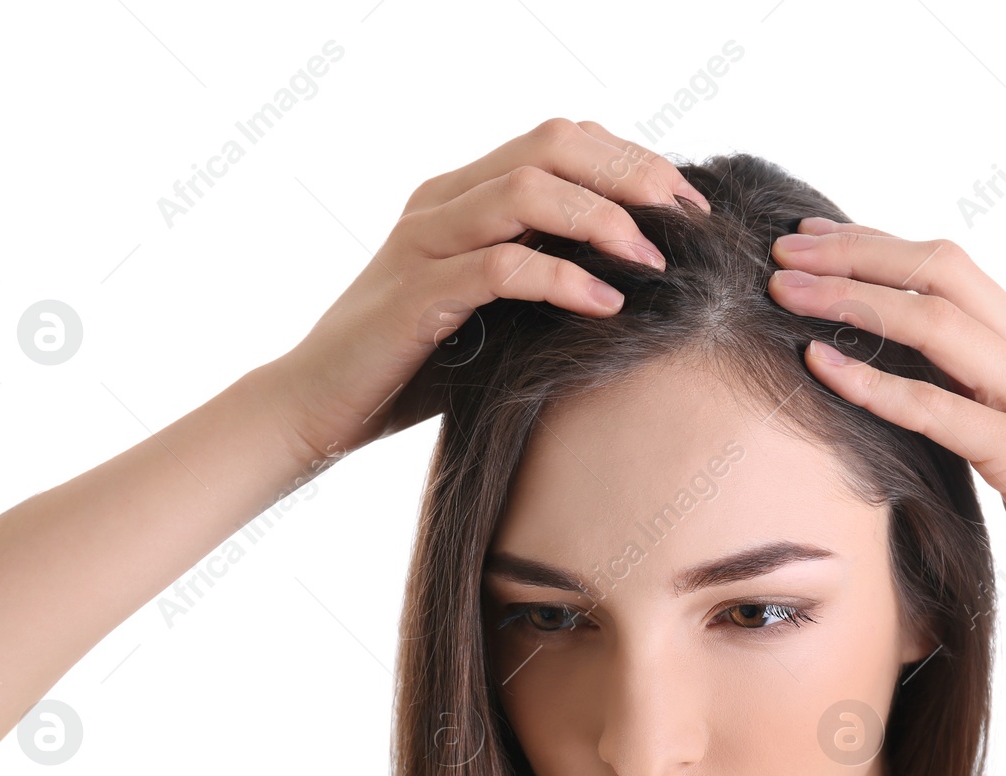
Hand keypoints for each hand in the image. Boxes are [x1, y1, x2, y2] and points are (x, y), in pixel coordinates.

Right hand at [260, 117, 710, 460]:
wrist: (316, 406)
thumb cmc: (414, 365)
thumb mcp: (494, 312)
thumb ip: (544, 280)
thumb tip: (641, 280)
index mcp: (464, 193)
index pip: (561, 140)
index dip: (632, 159)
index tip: (689, 204)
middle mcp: (442, 202)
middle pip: (551, 145)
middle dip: (631, 174)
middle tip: (688, 219)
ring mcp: (425, 242)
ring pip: (526, 191)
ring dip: (603, 219)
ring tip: (656, 259)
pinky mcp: (416, 295)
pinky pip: (501, 268)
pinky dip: (563, 279)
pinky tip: (606, 305)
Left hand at [767, 219, 1005, 641]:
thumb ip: (980, 404)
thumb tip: (909, 385)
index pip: (953, 269)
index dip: (879, 244)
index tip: (814, 234)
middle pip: (942, 272)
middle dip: (857, 252)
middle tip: (784, 248)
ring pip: (936, 324)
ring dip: (852, 300)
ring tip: (785, 291)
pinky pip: (938, 409)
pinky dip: (873, 382)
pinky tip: (819, 364)